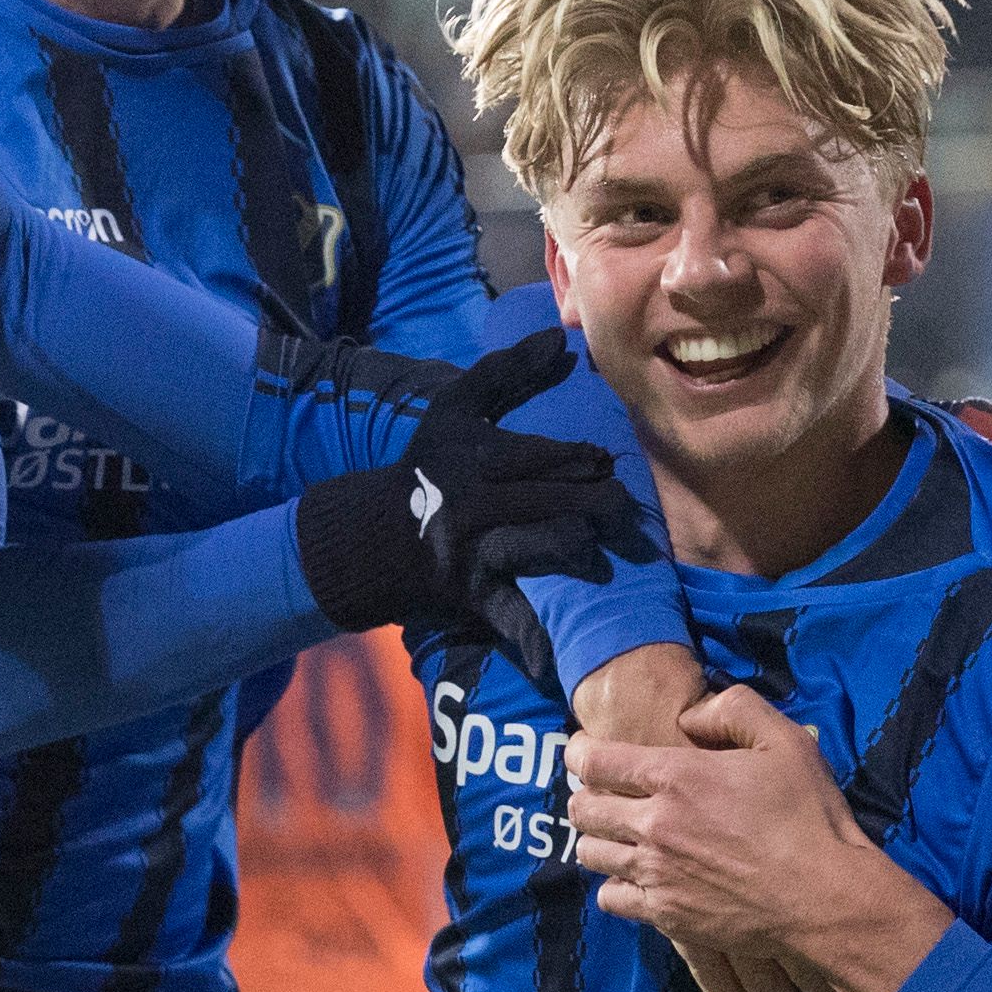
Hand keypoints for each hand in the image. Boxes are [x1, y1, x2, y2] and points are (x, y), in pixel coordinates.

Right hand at [298, 324, 659, 667]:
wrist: (368, 538)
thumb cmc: (425, 467)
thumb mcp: (455, 411)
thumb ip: (507, 372)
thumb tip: (561, 337)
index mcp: (474, 457)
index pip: (541, 456)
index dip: (581, 459)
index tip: (606, 461)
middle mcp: (474, 503)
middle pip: (552, 500)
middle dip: (598, 504)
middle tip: (623, 508)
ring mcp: (472, 552)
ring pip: (541, 549)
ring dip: (579, 553)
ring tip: (604, 553)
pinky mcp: (469, 595)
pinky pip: (508, 615)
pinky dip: (532, 636)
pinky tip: (560, 654)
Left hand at [570, 650, 846, 991]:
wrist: (824, 899)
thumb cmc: (810, 818)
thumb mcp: (786, 741)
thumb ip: (734, 710)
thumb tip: (690, 716)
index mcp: (675, 776)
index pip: (593, 761)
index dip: (581, 752)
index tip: (585, 751)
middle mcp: (653, 825)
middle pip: (581, 809)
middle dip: (586, 796)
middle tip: (605, 794)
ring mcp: (655, 874)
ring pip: (589, 854)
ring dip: (598, 840)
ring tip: (619, 836)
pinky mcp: (664, 915)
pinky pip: (610, 898)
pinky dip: (617, 886)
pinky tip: (638, 879)